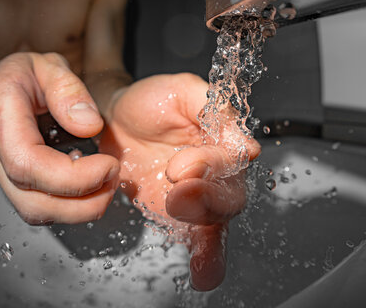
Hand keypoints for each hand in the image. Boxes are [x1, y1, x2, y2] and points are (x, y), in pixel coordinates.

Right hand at [0, 52, 119, 223]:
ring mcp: (4, 171)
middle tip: (113, 179)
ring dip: (79, 209)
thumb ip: (68, 90)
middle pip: (30, 200)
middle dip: (81, 201)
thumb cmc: (26, 75)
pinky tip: (92, 186)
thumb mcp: (49, 66)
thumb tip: (90, 125)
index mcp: (2, 115)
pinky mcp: (18, 182)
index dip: (71, 175)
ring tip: (107, 185)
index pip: (26, 162)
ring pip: (34, 211)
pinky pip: (40, 207)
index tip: (108, 164)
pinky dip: (71, 206)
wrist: (7, 85)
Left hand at [99, 73, 260, 290]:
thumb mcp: (182, 90)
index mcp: (222, 140)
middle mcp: (217, 172)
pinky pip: (201, 240)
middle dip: (207, 201)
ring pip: (218, 221)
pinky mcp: (180, 215)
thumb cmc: (152, 102)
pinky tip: (204, 275)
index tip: (180, 166)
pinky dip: (207, 258)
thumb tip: (247, 145)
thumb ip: (214, 107)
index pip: (231, 159)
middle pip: (231, 196)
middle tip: (177, 196)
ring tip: (200, 256)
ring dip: (209, 237)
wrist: (118, 121)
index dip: (211, 165)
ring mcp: (200, 196)